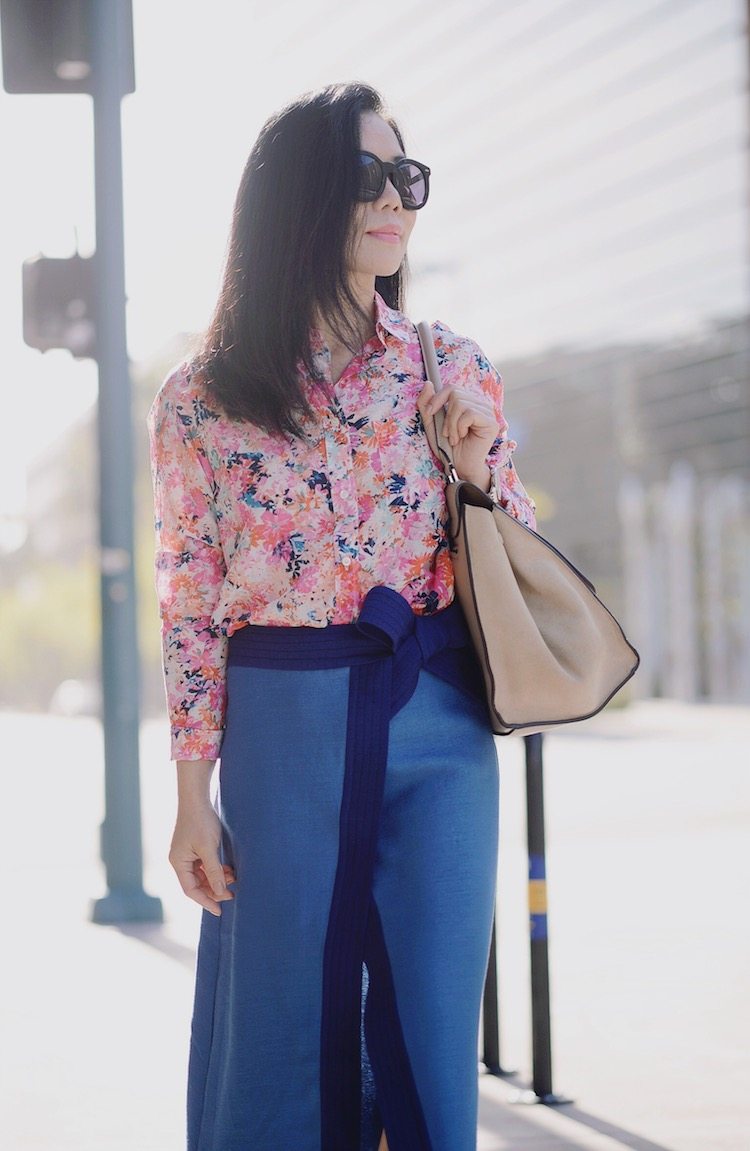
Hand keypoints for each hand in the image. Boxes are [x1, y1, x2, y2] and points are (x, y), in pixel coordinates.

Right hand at [169, 787, 235, 916]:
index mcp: (178, 863)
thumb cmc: (200, 821)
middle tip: (232, 893)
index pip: (190, 890)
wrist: (197, 798)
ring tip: (233, 879)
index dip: (206, 901)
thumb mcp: (208, 848)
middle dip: (214, 890)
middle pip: (196, 884)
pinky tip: (228, 869)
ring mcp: (187, 854)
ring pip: (202, 875)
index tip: (220, 910)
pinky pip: (204, 865)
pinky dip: (216, 869)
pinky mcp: (195, 848)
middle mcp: (180, 861)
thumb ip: (214, 871)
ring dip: (216, 879)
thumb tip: (221, 891)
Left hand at [418, 379, 496, 488]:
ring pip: (461, 403)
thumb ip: (427, 404)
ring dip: (452, 424)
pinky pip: (469, 414)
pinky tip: (462, 438)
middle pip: (455, 393)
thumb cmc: (448, 447)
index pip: (451, 388)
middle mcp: (479, 403)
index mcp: (468, 401)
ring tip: (455, 438)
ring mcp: (487, 411)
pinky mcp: (491, 422)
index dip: (437, 398)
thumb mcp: (432, 424)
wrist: (459, 467)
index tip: (429, 413)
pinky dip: (460, 427)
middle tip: (447, 433)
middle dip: (446, 415)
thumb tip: (428, 384)